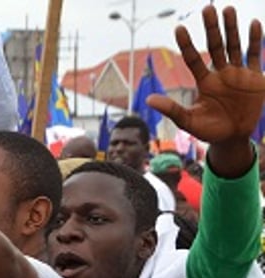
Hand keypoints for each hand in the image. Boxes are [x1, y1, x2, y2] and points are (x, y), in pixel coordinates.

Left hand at [148, 7, 263, 146]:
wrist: (233, 139)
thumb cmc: (208, 130)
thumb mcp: (188, 121)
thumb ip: (172, 109)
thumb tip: (149, 100)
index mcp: (204, 82)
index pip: (193, 59)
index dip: (187, 44)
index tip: (178, 28)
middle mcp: (220, 73)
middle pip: (215, 46)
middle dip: (212, 28)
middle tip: (207, 8)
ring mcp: (238, 74)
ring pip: (234, 46)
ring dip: (232, 28)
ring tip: (228, 9)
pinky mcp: (255, 78)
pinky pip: (255, 56)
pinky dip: (255, 41)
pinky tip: (253, 24)